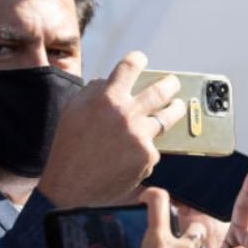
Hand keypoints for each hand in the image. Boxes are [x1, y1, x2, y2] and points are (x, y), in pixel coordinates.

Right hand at [38, 51, 184, 207]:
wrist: (72, 188)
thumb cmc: (69, 148)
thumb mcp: (72, 111)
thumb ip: (93, 92)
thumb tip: (109, 80)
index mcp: (106, 98)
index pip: (129, 68)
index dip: (137, 60)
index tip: (142, 59)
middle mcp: (127, 114)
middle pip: (160, 90)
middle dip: (170, 84)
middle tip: (174, 82)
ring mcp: (140, 135)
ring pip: (167, 117)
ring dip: (176, 109)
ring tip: (178, 106)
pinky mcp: (148, 155)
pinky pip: (154, 144)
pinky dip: (147, 145)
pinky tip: (137, 151)